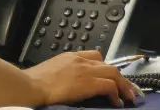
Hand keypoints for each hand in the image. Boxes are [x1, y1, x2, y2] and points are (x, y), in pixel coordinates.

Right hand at [23, 50, 138, 106]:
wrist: (30, 86)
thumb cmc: (34, 83)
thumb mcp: (50, 72)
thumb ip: (63, 73)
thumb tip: (70, 84)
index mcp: (71, 57)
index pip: (95, 56)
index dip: (105, 67)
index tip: (110, 77)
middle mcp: (81, 60)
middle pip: (108, 65)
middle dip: (120, 78)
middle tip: (128, 89)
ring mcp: (86, 70)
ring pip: (114, 73)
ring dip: (124, 86)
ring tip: (129, 97)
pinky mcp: (89, 82)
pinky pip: (110, 86)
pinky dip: (117, 94)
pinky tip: (117, 103)